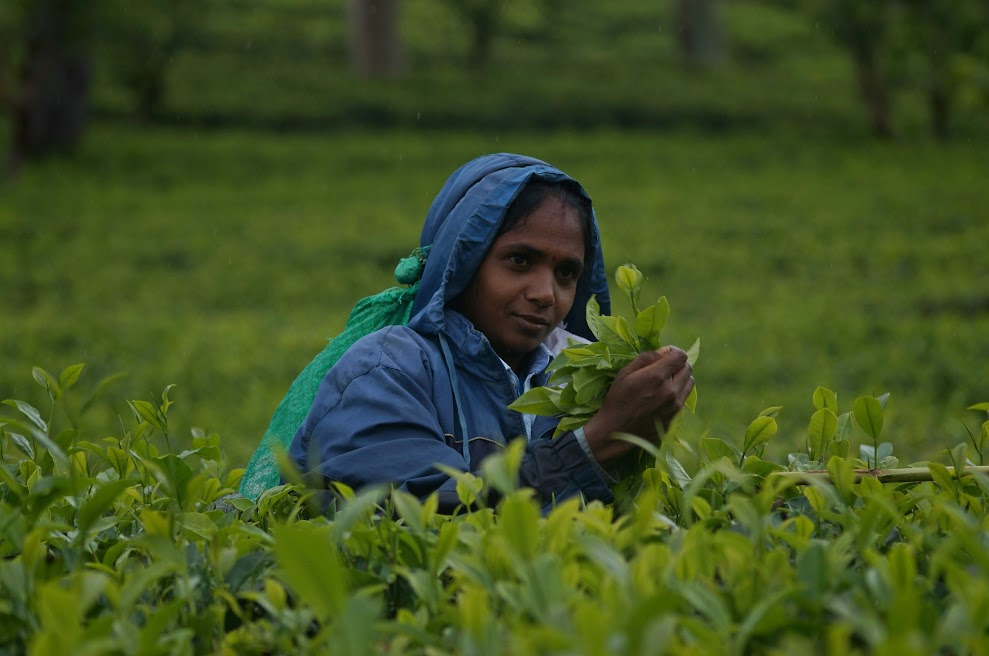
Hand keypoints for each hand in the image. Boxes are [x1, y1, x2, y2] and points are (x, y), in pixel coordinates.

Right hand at [582, 346, 693, 463]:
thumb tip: (665, 351)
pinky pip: (684, 397)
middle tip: (664, 368)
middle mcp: (671, 390)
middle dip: (677, 364)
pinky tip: (663, 396)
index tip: (665, 354)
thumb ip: (647, 358)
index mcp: (657, 377)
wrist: (615, 431)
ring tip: (665, 382)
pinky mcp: (675, 417)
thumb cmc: (617, 399)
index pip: (681, 356)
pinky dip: (678, 392)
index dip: (674, 351)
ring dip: (680, 378)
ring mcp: (675, 406)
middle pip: (688, 367)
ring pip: (690, 382)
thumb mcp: (625, 373)